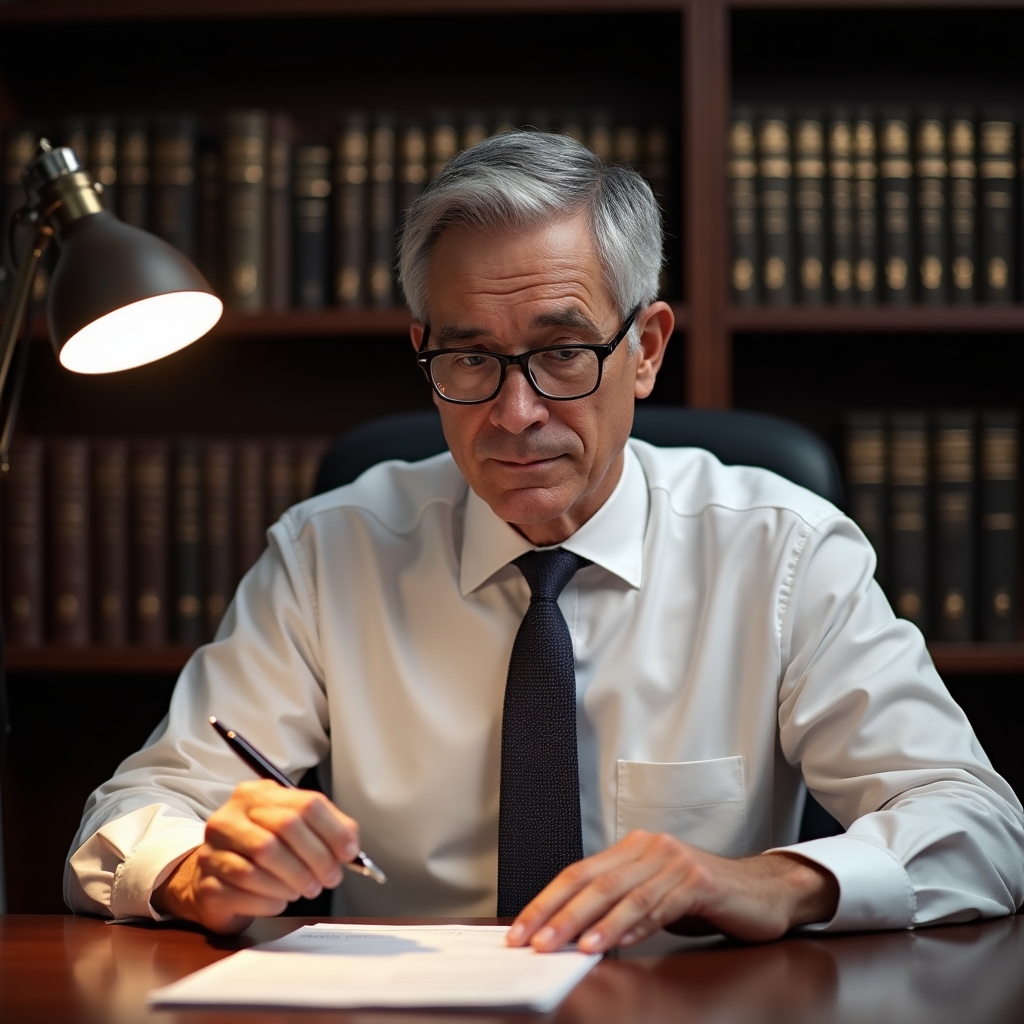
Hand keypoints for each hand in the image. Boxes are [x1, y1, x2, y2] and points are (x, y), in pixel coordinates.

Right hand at [152, 780, 359, 933]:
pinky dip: (272, 900)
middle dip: (316, 858)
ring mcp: (213, 849)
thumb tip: (350, 845)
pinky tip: (279, 900)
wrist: (213, 880)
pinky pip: (248, 892)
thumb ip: (325, 829)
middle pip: (286, 828)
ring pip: (263, 861)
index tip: (348, 853)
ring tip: (303, 889)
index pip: (305, 803)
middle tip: (329, 879)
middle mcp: (231, 816)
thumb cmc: (260, 851)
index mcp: (256, 794)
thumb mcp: (291, 829)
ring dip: (293, 881)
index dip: (333, 830)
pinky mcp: (207, 884)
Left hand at [505, 830, 838, 953]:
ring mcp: (674, 860)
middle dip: (557, 914)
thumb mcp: (653, 900)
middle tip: (532, 942)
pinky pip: (658, 905)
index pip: (578, 873)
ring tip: (564, 947)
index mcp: (632, 848)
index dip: (546, 901)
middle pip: (592, 882)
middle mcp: (649, 847)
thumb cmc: (703, 899)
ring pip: (621, 894)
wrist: (762, 893)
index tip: (520, 930)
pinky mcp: (699, 880)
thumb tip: (572, 937)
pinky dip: (631, 925)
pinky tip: (611, 942)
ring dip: (589, 924)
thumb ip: (617, 910)